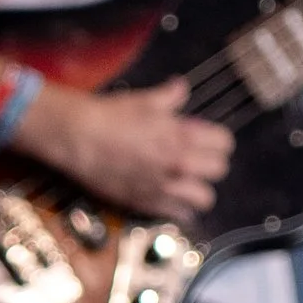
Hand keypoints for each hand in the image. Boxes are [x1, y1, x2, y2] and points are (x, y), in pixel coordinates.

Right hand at [26, 75, 232, 223]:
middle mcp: (179, 163)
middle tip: (196, 160)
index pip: (224, 143)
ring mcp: (165, 186)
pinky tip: (171, 198)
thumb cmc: (110, 116)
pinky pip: (181, 214)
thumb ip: (170, 96)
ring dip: (199, 189)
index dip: (217, 140)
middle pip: (219, 170)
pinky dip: (180, 208)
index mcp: (182, 135)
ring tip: (187, 183)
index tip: (206, 140)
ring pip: (205, 198)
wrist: (78, 139)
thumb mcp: (144, 100)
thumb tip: (181, 88)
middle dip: (210, 163)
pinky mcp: (148, 203)